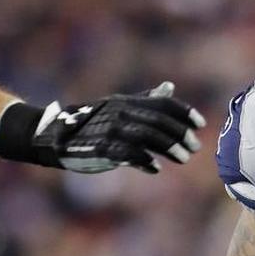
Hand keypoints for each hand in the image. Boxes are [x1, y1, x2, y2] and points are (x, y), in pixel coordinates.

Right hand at [0, 82, 205, 172]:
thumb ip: (145, 101)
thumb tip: (170, 87)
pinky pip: (129, 154)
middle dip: (180, 134)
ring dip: (169, 148)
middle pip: (159, 121)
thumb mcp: (119, 108)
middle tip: (194, 147)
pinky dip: (145, 161)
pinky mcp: (100, 148)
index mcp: (126, 101)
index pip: (162, 103)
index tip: (200, 124)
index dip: (183, 112)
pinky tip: (155, 168)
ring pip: (148, 137)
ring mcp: (110, 130)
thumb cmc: (92, 123)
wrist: (54, 136)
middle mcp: (120, 112)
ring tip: (183, 158)